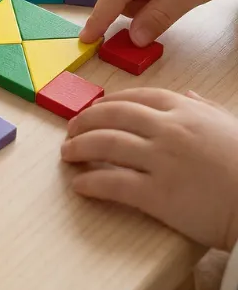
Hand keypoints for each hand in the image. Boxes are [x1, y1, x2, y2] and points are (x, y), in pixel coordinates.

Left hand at [61, 89, 237, 251]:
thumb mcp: (231, 126)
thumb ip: (205, 109)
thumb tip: (189, 96)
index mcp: (184, 110)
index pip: (133, 98)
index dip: (107, 102)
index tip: (93, 109)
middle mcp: (168, 129)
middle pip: (111, 116)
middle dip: (84, 121)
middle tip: (71, 130)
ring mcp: (161, 160)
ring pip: (105, 145)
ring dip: (79, 147)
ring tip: (67, 153)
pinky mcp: (157, 194)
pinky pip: (112, 183)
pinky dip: (90, 183)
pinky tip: (79, 185)